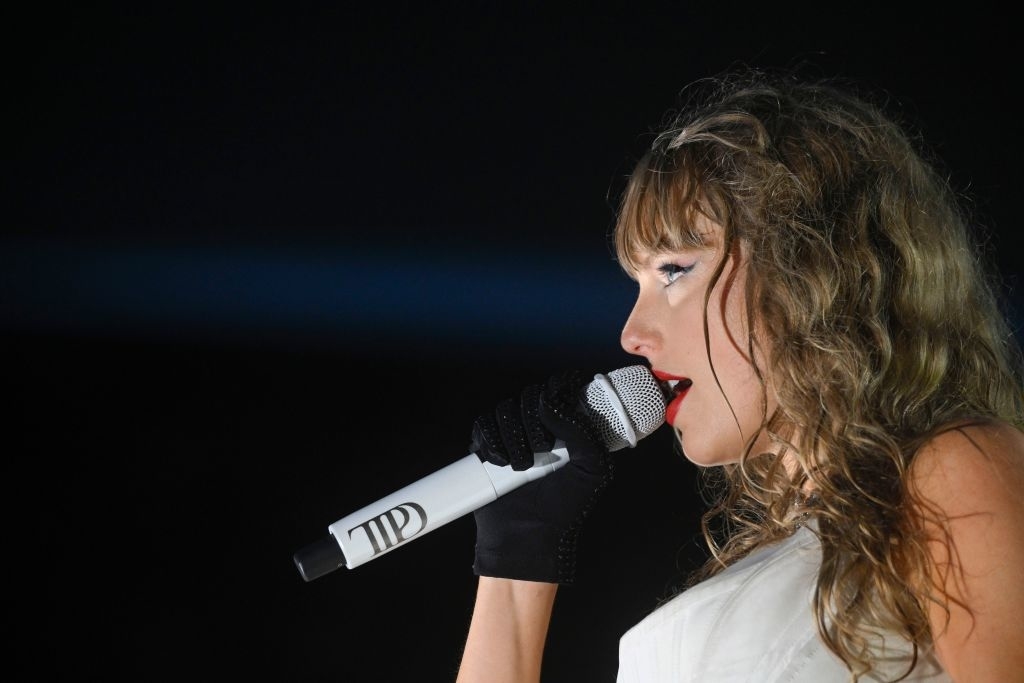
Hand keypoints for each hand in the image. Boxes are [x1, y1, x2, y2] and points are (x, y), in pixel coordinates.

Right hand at [468, 370, 613, 584]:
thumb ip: (583, 433)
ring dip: (513, 436)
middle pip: (529, 396)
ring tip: (522, 468)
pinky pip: (483, 426)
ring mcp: (510, 437)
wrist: (528, 538)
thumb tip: (551, 403)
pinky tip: (501, 463)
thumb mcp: (592, 470)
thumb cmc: (565, 508)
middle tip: (543, 450)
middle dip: (534, 422)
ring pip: (505, 409)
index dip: (557, 391)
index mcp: (566, 428)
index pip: (558, 390)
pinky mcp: (485, 448)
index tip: (558, 403)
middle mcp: (538, 428)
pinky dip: (491, 441)